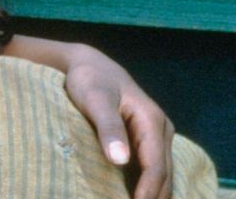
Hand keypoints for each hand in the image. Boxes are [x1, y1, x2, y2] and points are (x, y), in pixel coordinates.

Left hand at [64, 45, 174, 198]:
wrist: (88, 64)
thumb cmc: (89, 80)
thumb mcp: (94, 100)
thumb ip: (108, 128)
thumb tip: (120, 160)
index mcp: (151, 120)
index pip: (156, 165)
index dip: (148, 190)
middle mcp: (160, 129)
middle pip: (163, 173)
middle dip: (154, 196)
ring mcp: (155, 134)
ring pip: (160, 171)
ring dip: (153, 192)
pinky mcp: (145, 138)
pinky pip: (152, 166)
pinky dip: (147, 183)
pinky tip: (135, 195)